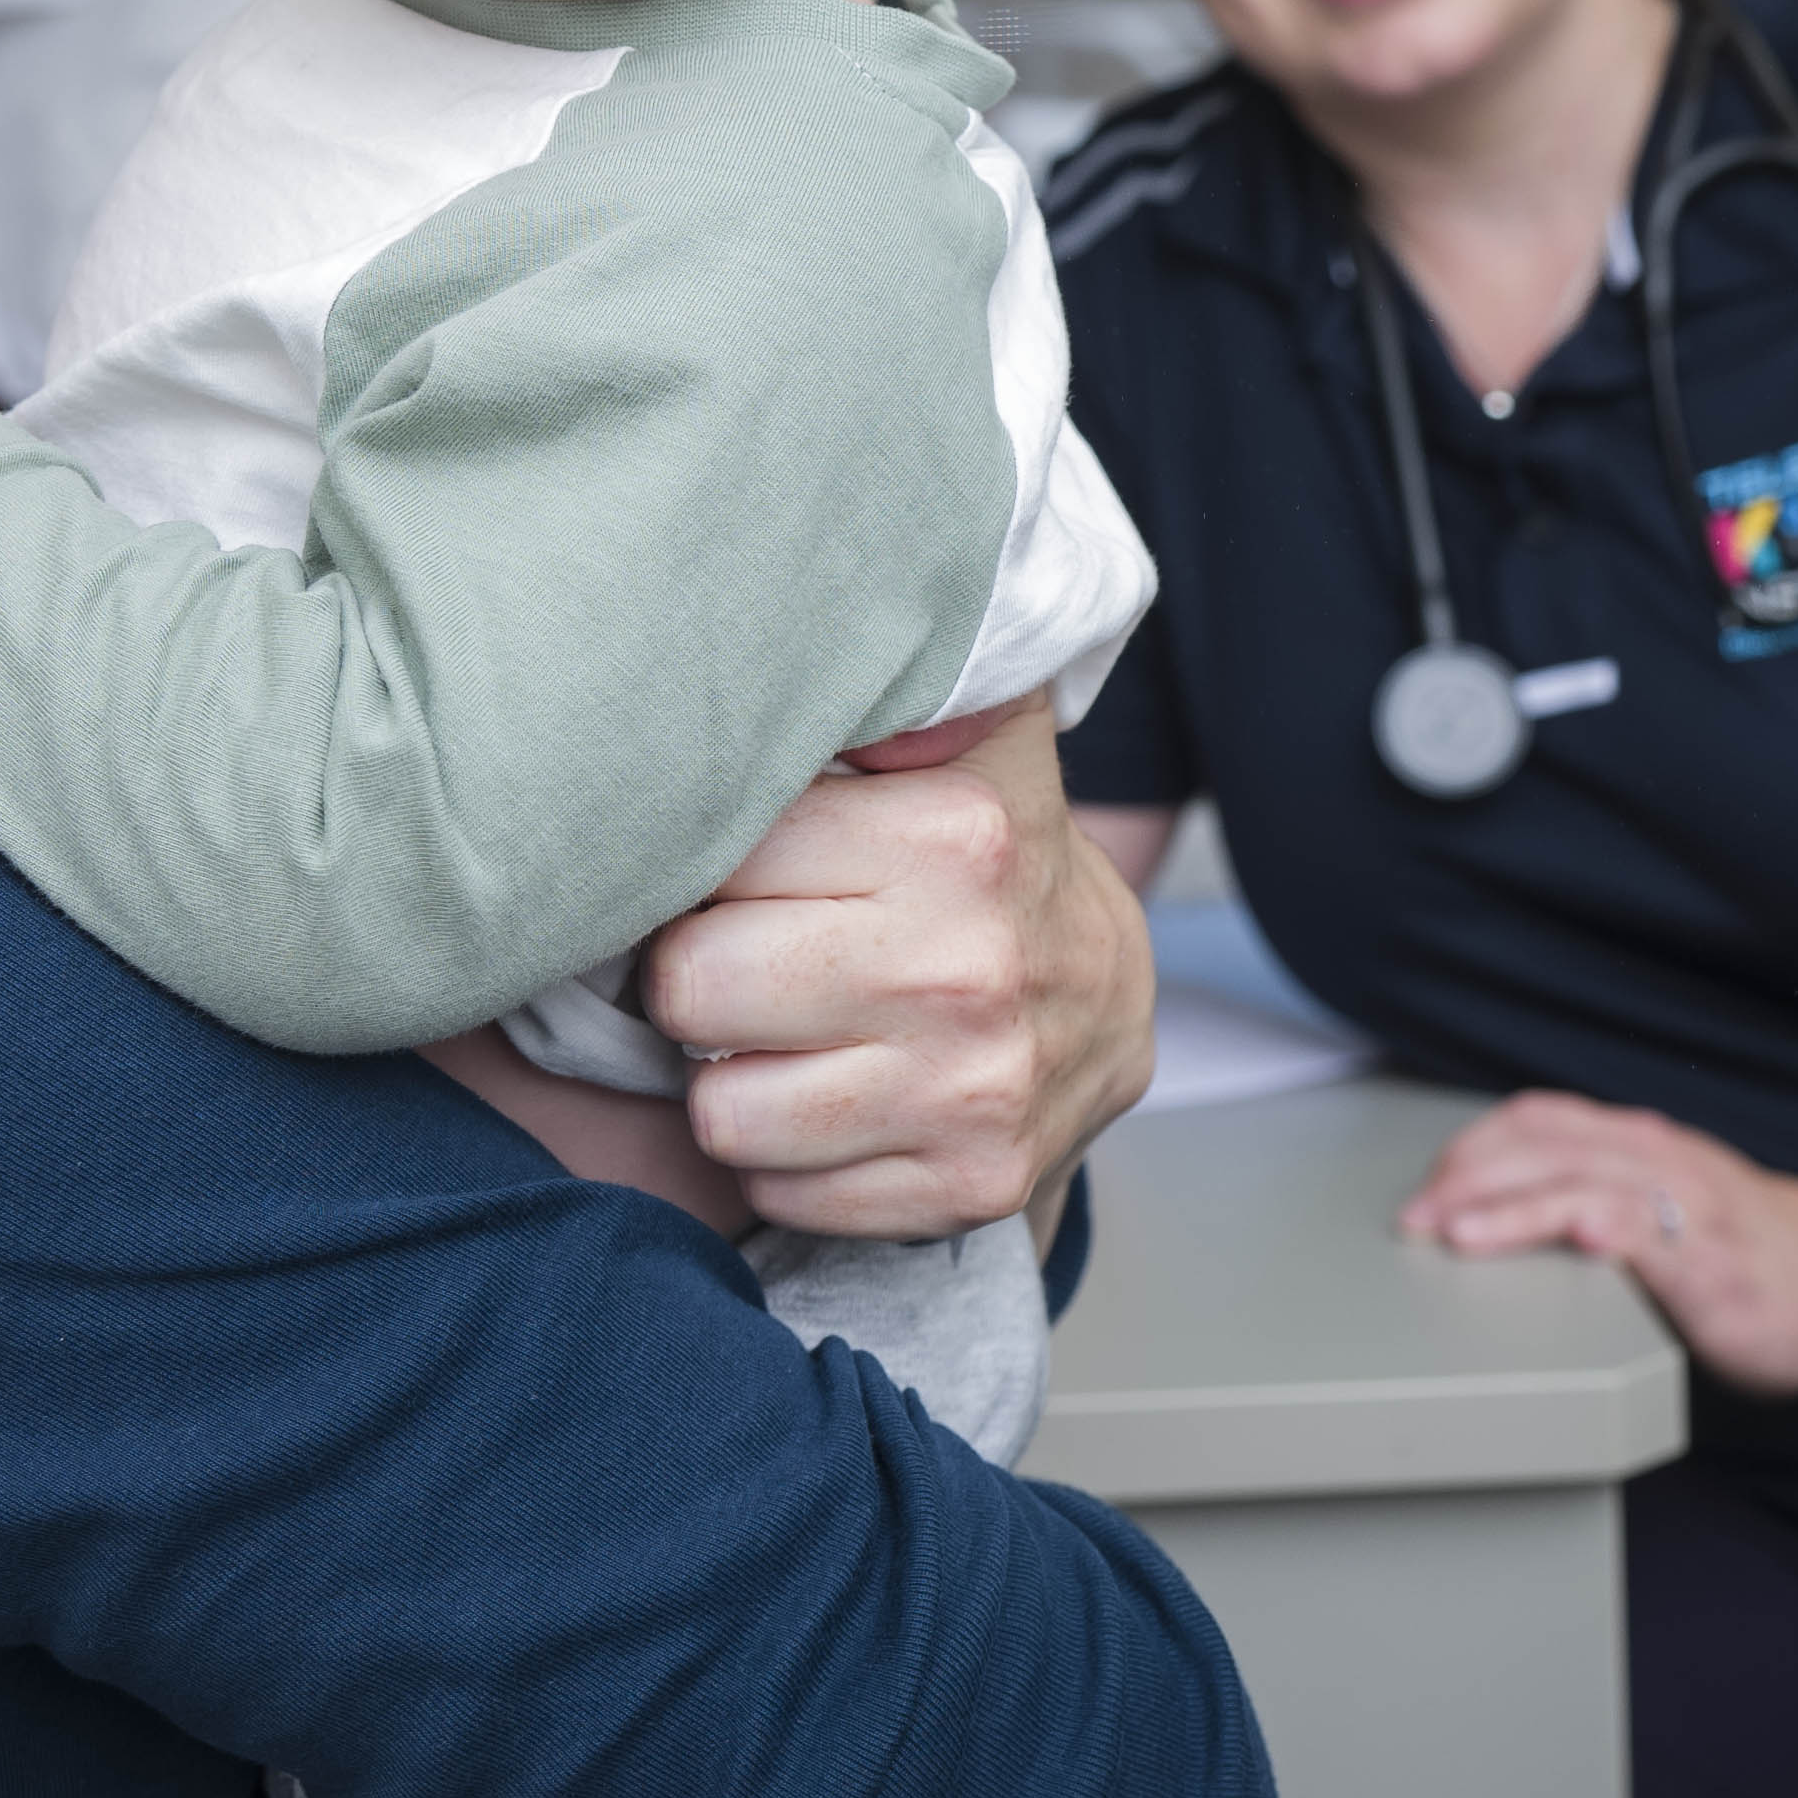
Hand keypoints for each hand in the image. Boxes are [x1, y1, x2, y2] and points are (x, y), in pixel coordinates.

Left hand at [655, 695, 1153, 1242]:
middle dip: (699, 976)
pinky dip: (785, 1158)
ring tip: (788, 1035)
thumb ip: (897, 673)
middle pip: (690, 985)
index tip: (754, 875)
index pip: (713, 852)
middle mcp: (964, 966)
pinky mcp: (967, 1186)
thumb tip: (789, 608)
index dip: (709, 868)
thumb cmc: (984, 861)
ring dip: (732, 1078)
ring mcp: (970, 1089)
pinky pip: (778, 1188)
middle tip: (752, 959)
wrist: (1108, 1003)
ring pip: (720, 1109)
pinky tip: (834, 1101)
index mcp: (952, 835)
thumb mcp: (963, 738)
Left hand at [1399, 1090, 1797, 1397]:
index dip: (1471, 1148)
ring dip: (1506, 1206)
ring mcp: (1682, 1203)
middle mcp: (1654, 1158)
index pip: (1536, 1121)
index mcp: (1638, 1145)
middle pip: (1541, 1145)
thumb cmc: (1749, 1251)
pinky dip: (1600, 1228)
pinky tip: (1571, 1240)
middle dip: (1465, 1179)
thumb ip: (1601, 1197)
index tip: (1425, 1188)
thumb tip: (1511, 1216)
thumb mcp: (1666, 1205)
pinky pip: (1646, 1229)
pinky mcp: (1706, 1254)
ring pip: (1580, 1180)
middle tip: (1414, 1220)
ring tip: (1454, 1231)